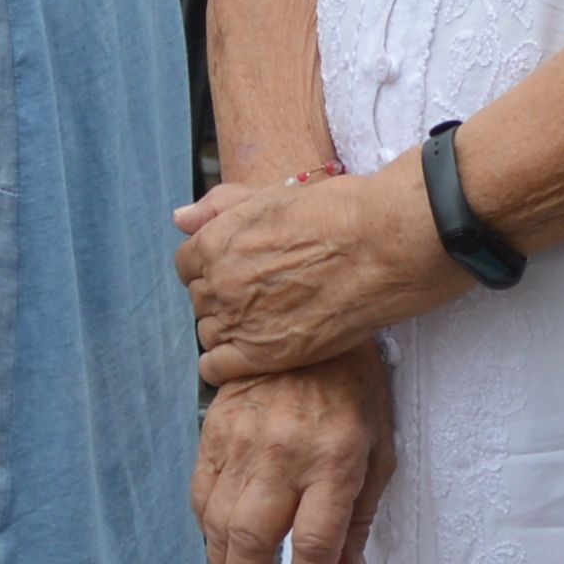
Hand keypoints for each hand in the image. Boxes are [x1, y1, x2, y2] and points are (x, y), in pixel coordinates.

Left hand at [176, 161, 471, 383]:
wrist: (384, 245)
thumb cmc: (338, 213)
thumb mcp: (272, 194)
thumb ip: (220, 206)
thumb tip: (179, 219)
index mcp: (215, 240)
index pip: (188, 265)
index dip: (214, 269)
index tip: (239, 274)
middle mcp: (217, 281)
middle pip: (201, 300)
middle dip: (225, 300)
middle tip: (263, 298)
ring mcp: (238, 319)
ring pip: (209, 334)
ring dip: (231, 332)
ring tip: (268, 325)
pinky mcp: (261, 355)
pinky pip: (216, 369)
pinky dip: (226, 367)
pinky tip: (252, 357)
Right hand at [198, 357, 396, 563]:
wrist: (303, 318)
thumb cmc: (353, 384)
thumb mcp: (379, 447)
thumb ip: (362, 514)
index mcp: (333, 460)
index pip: (313, 541)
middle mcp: (282, 455)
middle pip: (252, 540)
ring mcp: (242, 442)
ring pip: (218, 522)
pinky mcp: (214, 430)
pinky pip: (201, 492)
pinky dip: (206, 528)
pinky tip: (217, 547)